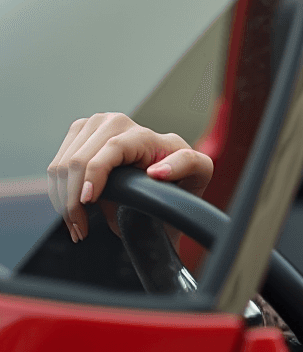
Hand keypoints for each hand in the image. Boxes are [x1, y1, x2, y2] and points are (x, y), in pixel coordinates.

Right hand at [48, 113, 213, 242]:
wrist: (165, 182)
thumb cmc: (182, 180)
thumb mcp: (196, 174)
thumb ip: (185, 166)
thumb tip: (156, 171)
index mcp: (147, 134)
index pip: (110, 149)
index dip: (94, 174)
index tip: (87, 200)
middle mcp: (119, 122)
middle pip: (79, 158)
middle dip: (74, 198)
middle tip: (80, 230)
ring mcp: (97, 125)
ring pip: (62, 162)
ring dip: (62, 199)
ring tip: (76, 226)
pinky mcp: (81, 132)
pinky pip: (57, 163)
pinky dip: (58, 192)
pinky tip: (71, 213)